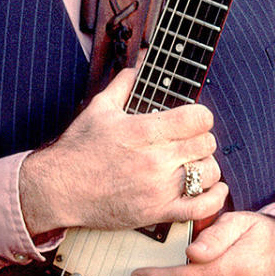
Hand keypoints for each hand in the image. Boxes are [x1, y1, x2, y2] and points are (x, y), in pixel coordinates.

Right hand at [19, 68, 227, 236]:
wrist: (59, 189)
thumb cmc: (78, 149)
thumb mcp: (99, 108)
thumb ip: (124, 83)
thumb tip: (138, 63)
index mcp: (144, 131)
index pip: (197, 118)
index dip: (201, 116)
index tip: (193, 119)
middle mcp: (155, 159)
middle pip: (206, 143)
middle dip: (201, 139)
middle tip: (190, 141)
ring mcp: (158, 188)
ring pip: (209, 172)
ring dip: (206, 165)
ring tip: (194, 163)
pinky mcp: (158, 212)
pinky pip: (200, 207)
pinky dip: (214, 198)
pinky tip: (215, 189)